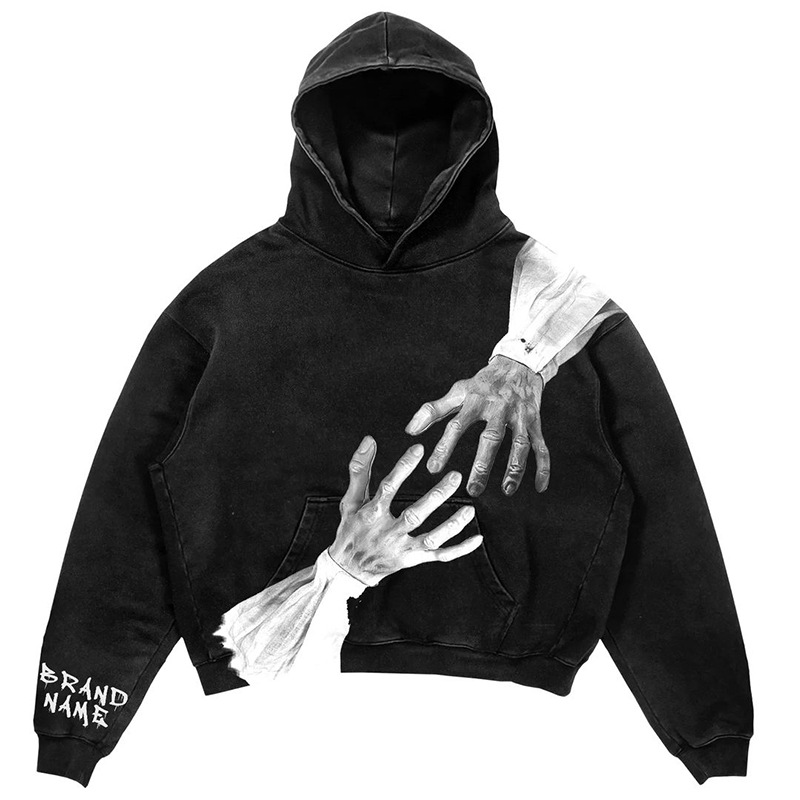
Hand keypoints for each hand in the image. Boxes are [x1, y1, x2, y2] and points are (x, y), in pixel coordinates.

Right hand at [327, 435, 482, 585]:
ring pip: (431, 539)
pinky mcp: (413, 560)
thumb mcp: (350, 500)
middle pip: (415, 515)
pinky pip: (439, 556)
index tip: (419, 448)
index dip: (403, 467)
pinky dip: (459, 550)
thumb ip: (360, 470)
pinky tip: (477, 539)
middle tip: (456, 476)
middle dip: (436, 496)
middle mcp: (388, 533)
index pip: (388, 488)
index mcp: (371, 515)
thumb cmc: (351, 529)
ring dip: (452, 526)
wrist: (349, 570)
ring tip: (470, 509)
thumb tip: (369, 440)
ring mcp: (402, 549)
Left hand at [404, 354, 549, 496]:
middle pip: (492, 438)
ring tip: (506, 490)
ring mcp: (520, 416)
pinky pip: (541, 446)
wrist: (518, 363)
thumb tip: (410, 430)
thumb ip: (433, 410)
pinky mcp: (535, 422)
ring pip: (520, 444)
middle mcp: (499, 408)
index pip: (457, 425)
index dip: (445, 446)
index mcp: (476, 400)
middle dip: (483, 465)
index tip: (433, 468)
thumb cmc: (483, 383)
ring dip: (515, 468)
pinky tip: (539, 487)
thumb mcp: (458, 391)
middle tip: (472, 489)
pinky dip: (543, 467)